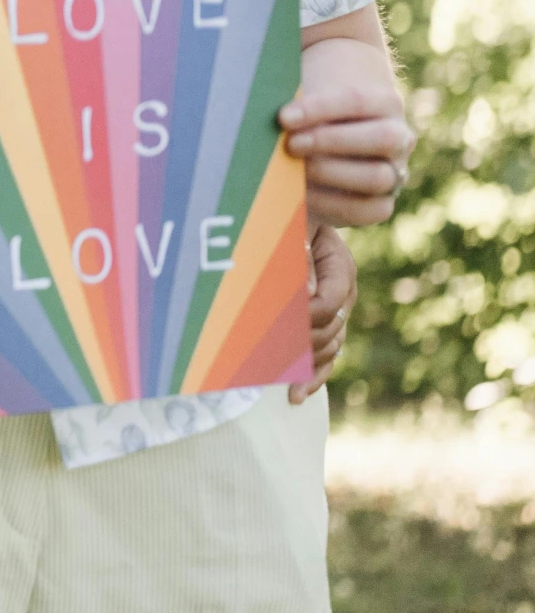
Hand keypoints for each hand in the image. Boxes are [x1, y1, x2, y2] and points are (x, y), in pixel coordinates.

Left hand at [282, 37, 412, 226]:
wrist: (319, 143)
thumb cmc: (307, 114)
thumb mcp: (303, 103)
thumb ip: (294, 104)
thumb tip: (267, 102)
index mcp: (383, 103)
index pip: (358, 100)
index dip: (320, 108)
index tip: (283, 116)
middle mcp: (398, 138)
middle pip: (382, 139)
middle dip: (331, 141)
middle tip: (290, 144)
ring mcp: (394, 172)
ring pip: (379, 176)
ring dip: (332, 174)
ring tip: (293, 172)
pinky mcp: (381, 203)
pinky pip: (370, 209)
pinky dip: (335, 205)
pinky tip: (302, 196)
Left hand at [290, 223, 356, 403]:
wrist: (291, 221)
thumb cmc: (285, 220)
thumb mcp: (293, 230)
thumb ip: (300, 259)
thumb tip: (307, 296)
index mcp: (340, 266)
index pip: (330, 302)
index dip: (305, 316)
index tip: (278, 320)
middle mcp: (343, 293)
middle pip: (332, 331)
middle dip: (303, 343)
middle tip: (272, 352)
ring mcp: (337, 313)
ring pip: (331, 348)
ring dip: (306, 365)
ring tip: (283, 381)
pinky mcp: (324, 326)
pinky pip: (326, 358)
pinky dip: (312, 377)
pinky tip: (295, 395)